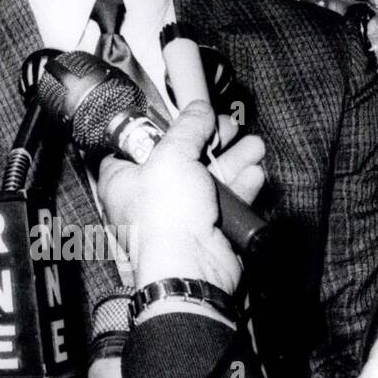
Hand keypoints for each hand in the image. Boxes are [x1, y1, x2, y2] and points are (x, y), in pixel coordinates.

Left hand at [98, 101, 264, 294]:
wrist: (191, 268)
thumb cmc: (165, 218)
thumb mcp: (172, 156)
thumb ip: (187, 128)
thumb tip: (198, 109)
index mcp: (123, 178)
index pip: (137, 145)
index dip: (162, 128)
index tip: (185, 115)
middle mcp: (147, 197)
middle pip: (180, 159)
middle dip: (209, 141)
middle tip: (229, 126)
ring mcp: (177, 214)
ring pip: (207, 179)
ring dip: (232, 160)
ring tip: (253, 145)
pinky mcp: (205, 229)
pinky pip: (224, 203)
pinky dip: (240, 187)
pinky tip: (255, 173)